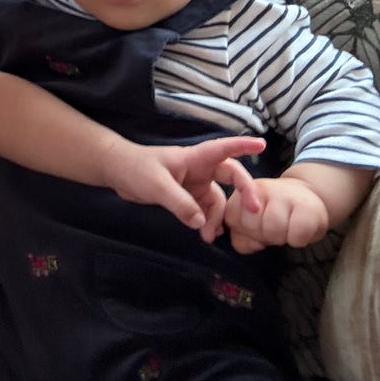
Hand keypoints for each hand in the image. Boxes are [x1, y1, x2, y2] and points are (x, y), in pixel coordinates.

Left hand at [103, 136, 264, 240]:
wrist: (117, 173)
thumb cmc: (136, 168)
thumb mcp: (157, 185)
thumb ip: (179, 203)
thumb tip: (201, 223)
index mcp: (194, 158)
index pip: (223, 148)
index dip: (243, 145)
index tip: (262, 144)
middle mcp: (200, 169)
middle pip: (231, 177)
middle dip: (244, 193)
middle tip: (253, 212)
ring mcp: (195, 183)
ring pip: (219, 200)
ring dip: (218, 218)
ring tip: (209, 236)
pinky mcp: (188, 197)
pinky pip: (206, 210)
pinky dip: (208, 222)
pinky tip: (205, 234)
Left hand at [223, 175, 329, 253]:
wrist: (306, 198)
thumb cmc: (274, 214)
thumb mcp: (251, 222)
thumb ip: (241, 237)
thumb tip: (253, 245)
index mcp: (244, 190)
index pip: (232, 218)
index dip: (244, 230)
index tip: (257, 224)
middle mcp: (263, 188)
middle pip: (252, 225)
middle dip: (262, 234)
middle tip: (274, 227)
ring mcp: (286, 195)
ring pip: (273, 230)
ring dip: (280, 238)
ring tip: (286, 228)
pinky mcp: (309, 208)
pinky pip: (297, 237)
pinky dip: (297, 241)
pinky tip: (299, 231)